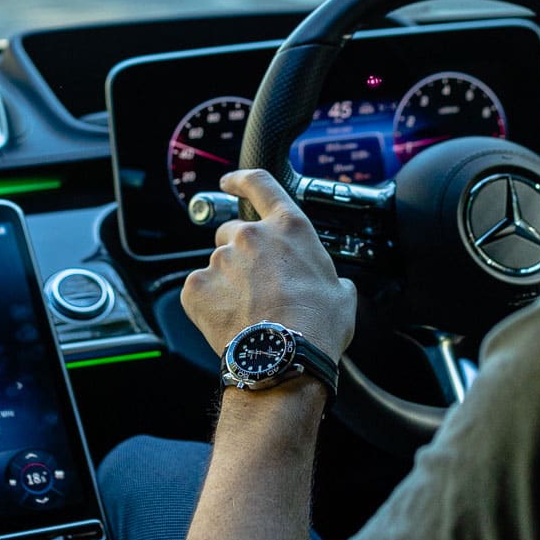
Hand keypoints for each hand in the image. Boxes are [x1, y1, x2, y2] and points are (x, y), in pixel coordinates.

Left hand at [180, 168, 356, 362]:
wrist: (285, 360)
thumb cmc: (318, 327)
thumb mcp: (342, 294)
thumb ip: (330, 277)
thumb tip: (334, 286)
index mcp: (288, 228)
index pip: (260, 184)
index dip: (241, 179)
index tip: (229, 182)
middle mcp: (251, 235)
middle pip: (232, 231)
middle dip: (240, 253)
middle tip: (254, 284)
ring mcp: (221, 260)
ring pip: (218, 265)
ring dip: (228, 282)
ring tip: (247, 312)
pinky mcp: (197, 286)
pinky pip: (199, 290)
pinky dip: (209, 304)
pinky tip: (229, 322)